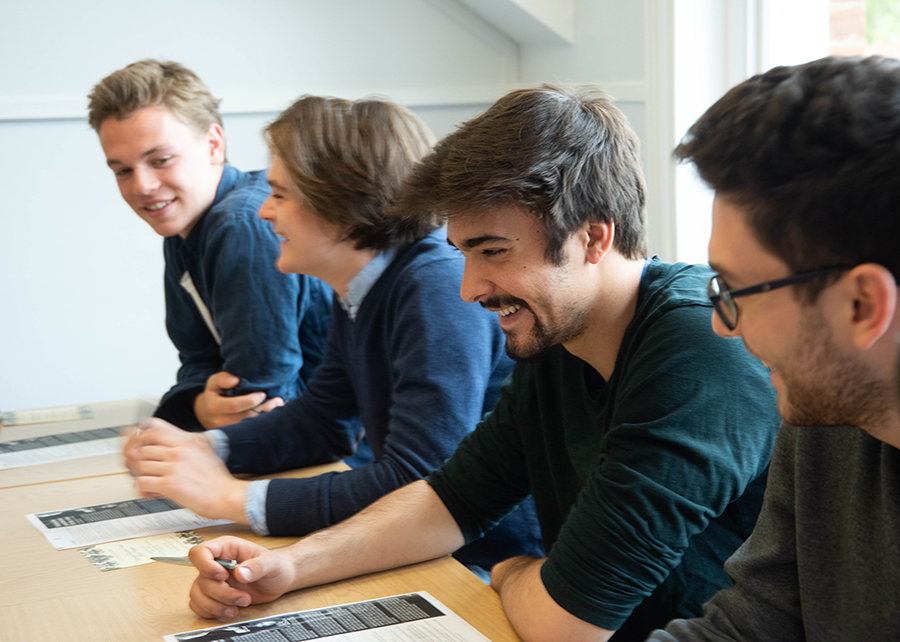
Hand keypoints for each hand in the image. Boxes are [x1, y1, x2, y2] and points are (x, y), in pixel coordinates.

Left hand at [126, 418, 248, 521]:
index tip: (139, 444)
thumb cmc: (217, 479)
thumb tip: (168, 448)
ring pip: (141, 466)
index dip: (142, 436)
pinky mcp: (169, 484)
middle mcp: (179, 451)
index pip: (155, 428)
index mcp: (187, 441)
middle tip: (142, 468)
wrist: (227, 496)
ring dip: (143, 476)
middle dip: (140, 461)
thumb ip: (185, 447)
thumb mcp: (204, 452)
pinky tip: (152, 493)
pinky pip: (143, 483)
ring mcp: (174, 467)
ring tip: (151, 483)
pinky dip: (143, 490)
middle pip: (144, 449)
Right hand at [188, 537, 297, 618]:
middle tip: (243, 598)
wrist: (280, 579)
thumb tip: (240, 573)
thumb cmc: (275, 565)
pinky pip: (199, 605)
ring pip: (197, 594)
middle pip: (201, 579)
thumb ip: (257, 566)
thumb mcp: (271, 563)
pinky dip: (211, 611)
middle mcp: (216, 563)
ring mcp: (213, 580)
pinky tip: (230, 610)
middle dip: (222, 593)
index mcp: (227, 547)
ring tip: (239, 606)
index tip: (223, 576)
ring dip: (216, 605)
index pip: (199, 552)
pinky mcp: (213, 595)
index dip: (205, 565)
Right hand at [194, 371, 284, 429]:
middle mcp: (220, 422)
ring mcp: (229, 432)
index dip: (251, 400)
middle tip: (278, 401)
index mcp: (214, 407)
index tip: (262, 394)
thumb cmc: (215, 394)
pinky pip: (252, 430)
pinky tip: (274, 415)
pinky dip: (264, 423)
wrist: (207, 413)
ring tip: (279, 406)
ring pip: (251, 426)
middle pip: (247, 417)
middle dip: (265, 409)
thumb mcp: (214, 382)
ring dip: (267, 417)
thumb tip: (235, 380)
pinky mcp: (236, 437)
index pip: (235, 405)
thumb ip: (223, 378)